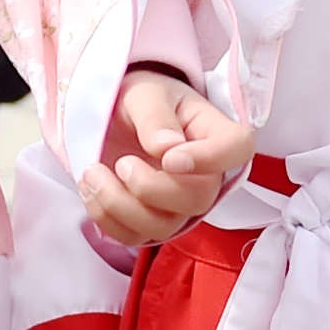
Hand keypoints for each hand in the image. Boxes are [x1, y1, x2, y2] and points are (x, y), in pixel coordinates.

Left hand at [82, 67, 250, 247]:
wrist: (115, 117)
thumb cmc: (141, 100)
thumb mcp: (144, 93)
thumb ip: (155, 117)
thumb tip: (166, 148)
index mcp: (213, 133)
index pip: (237, 148)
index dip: (211, 159)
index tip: (170, 159)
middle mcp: (205, 175)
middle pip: (198, 199)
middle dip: (150, 188)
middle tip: (121, 163)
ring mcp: (179, 205)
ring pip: (163, 226)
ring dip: (119, 204)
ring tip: (93, 173)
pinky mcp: (151, 222)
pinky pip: (134, 237)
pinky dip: (105, 217)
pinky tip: (91, 189)